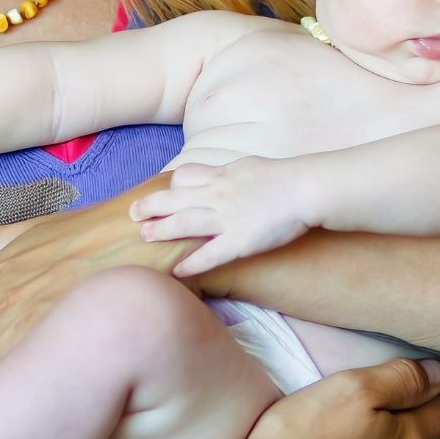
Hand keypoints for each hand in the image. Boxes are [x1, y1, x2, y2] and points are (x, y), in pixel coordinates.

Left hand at [129, 157, 315, 277]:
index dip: (170, 185)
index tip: (161, 192)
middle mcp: (219, 194)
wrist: (306, 188)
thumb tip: (224, 174)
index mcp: (223, 175)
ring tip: (143, 236)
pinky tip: (178, 272)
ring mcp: (227, 218)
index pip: (185, 176)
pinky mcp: (240, 241)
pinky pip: (210, 254)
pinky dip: (192, 264)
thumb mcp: (251, 166)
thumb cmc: (285, 177)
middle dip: (151, 206)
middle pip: (175, 198)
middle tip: (132, 213)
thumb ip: (234, 173)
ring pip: (185, 223)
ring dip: (161, 230)